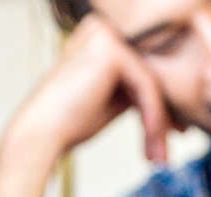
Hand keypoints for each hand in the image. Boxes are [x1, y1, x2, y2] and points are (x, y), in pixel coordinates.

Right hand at [6, 14, 173, 164]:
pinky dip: (153, 117)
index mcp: (98, 36)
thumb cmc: (67, 122)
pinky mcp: (112, 51)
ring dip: (159, 122)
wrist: (40, 134)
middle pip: (149, 73)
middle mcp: (102, 28)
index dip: (159, 104)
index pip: (141, 69)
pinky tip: (153, 141)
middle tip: (170, 145)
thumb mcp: (110, 100)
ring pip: (151, 82)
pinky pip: (146, 86)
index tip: (170, 134)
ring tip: (159, 154)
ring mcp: (107, 36)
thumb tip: (167, 98)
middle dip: (164, 113)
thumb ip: (133, 90)